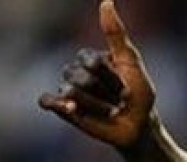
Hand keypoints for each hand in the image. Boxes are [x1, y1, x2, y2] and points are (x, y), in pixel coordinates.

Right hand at [38, 0, 155, 149]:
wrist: (139, 125)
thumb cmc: (139, 94)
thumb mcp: (131, 62)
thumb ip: (116, 34)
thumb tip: (106, 2)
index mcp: (90, 57)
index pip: (91, 61)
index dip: (111, 76)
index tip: (126, 85)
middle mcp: (76, 71)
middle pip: (80, 77)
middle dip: (105, 91)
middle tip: (118, 99)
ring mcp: (69, 90)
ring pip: (70, 91)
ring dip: (97, 105)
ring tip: (110, 110)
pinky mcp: (63, 109)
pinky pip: (47, 100)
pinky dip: (57, 103)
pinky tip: (71, 108)